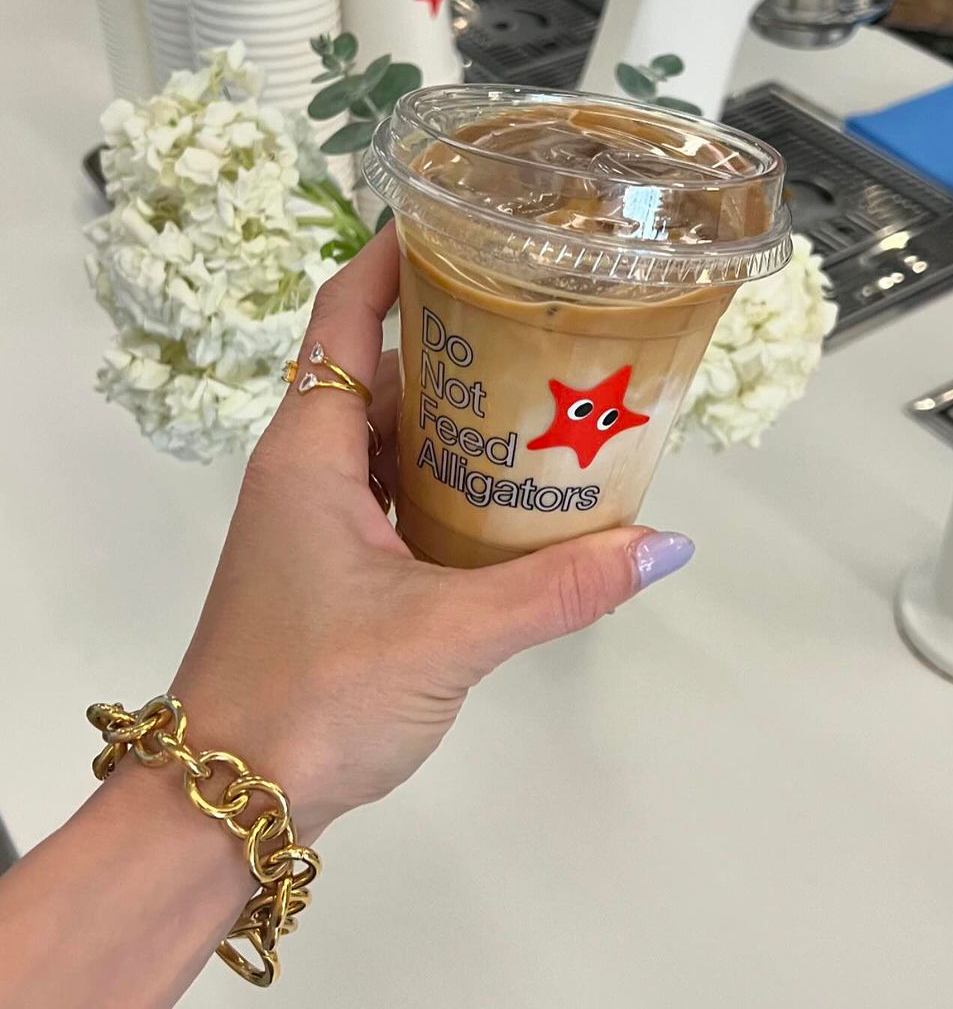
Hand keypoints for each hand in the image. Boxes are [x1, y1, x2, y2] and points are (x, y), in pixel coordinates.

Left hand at [172, 227, 694, 836]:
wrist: (225, 798)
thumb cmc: (314, 694)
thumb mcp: (447, 635)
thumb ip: (558, 589)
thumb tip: (664, 544)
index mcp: (311, 448)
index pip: (344, 313)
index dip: (392, 254)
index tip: (461, 217)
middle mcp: (308, 468)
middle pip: (383, 369)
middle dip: (460, 337)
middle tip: (547, 313)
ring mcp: (317, 521)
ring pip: (393, 437)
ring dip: (461, 417)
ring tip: (550, 394)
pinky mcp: (333, 568)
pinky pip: (396, 494)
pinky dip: (450, 480)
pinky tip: (515, 496)